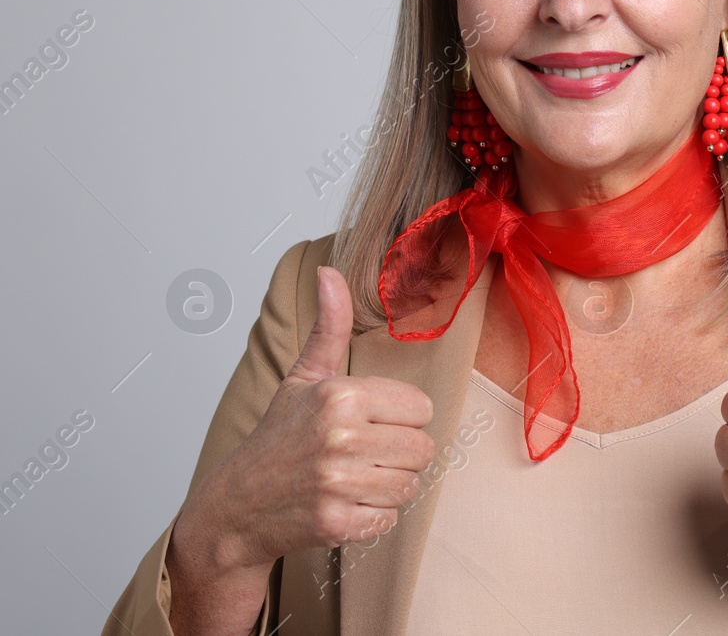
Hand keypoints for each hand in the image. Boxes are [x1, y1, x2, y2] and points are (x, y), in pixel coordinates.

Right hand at [179, 265, 438, 572]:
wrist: (235, 506)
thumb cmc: (278, 438)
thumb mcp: (303, 377)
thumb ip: (330, 327)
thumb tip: (330, 273)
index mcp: (341, 395)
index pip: (422, 408)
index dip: (401, 418)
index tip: (371, 424)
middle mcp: (340, 437)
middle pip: (423, 448)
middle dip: (399, 454)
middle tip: (363, 454)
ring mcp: (337, 482)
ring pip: (410, 484)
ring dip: (388, 485)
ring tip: (354, 477)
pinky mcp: (336, 522)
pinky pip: (390, 517)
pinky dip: (373, 515)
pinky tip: (345, 502)